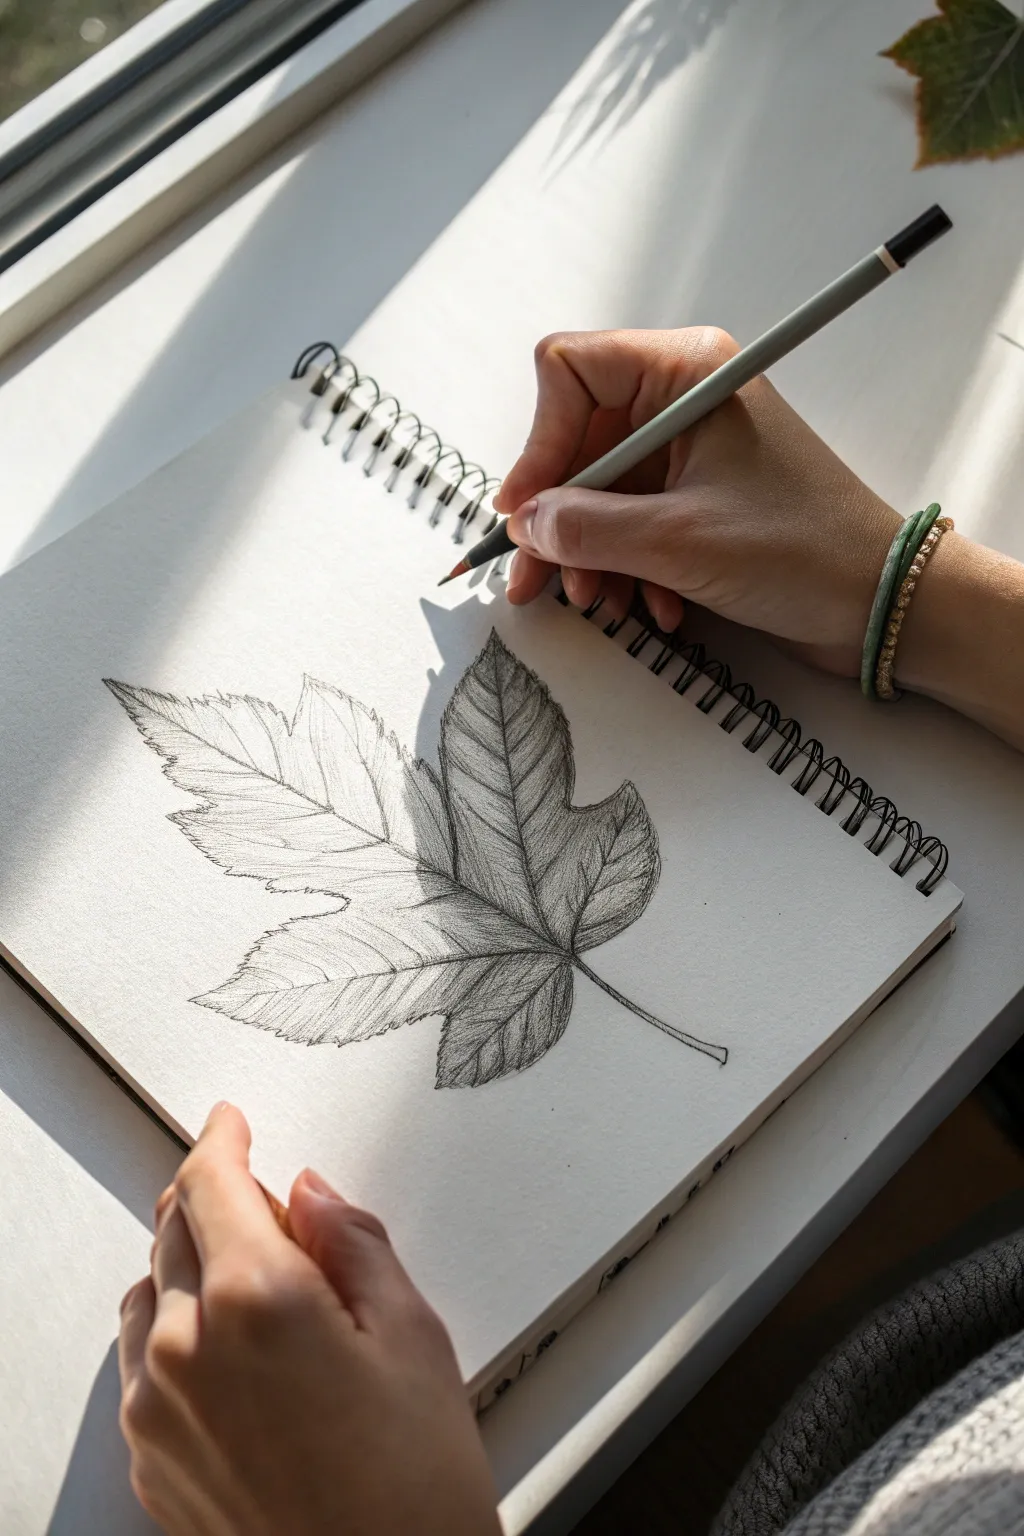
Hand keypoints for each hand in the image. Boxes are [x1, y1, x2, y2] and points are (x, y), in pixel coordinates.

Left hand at [118, 1104, 499, 1535]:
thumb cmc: (413, 1489)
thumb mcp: (413, 1335)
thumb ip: (353, 1243)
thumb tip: (312, 1195)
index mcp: (257, 1300)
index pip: (211, 1181)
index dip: (221, 1138)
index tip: (231, 1123)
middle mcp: (188, 1349)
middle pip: (174, 1227)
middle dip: (215, 1197)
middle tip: (276, 1211)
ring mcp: (159, 1410)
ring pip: (151, 1291)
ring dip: (192, 1264)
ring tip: (266, 1288)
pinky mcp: (152, 1459)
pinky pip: (144, 1361)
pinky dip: (179, 1330)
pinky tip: (239, 1353)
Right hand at [495, 327, 901, 677]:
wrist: (881, 602)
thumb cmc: (799, 551)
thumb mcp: (677, 542)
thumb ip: (587, 529)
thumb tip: (524, 526)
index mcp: (685, 372)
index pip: (569, 374)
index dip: (538, 444)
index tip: (524, 514)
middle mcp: (683, 399)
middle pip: (579, 442)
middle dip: (559, 519)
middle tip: (533, 584)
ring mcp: (693, 449)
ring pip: (602, 491)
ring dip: (593, 554)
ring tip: (601, 606)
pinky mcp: (702, 496)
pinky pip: (635, 521)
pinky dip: (631, 567)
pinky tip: (655, 609)